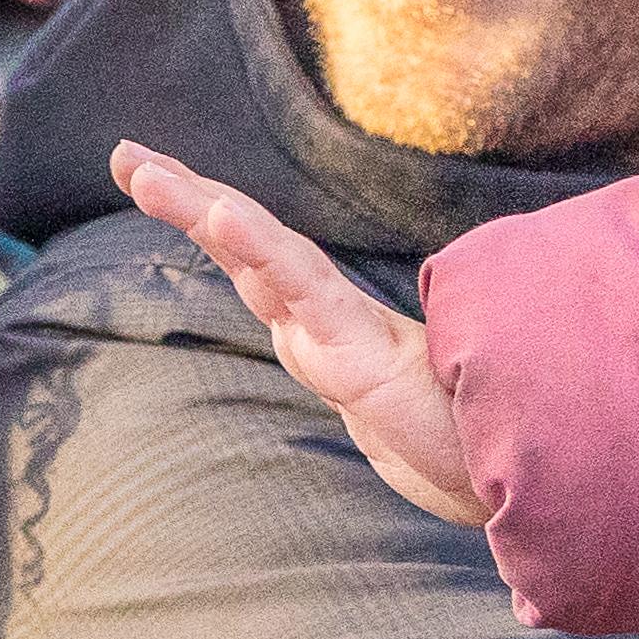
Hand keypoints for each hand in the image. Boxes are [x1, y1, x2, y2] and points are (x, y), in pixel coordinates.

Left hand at [106, 143, 479, 523]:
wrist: (513, 484)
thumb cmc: (457, 444)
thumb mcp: (380, 417)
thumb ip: (351, 381)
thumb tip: (320, 355)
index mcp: (325, 333)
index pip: (254, 263)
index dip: (205, 218)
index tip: (148, 176)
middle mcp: (329, 323)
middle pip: (246, 246)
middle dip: (185, 196)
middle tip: (126, 154)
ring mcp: (346, 333)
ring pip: (263, 255)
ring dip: (201, 209)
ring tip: (145, 172)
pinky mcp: (367, 355)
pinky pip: (305, 292)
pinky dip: (261, 249)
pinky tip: (222, 215)